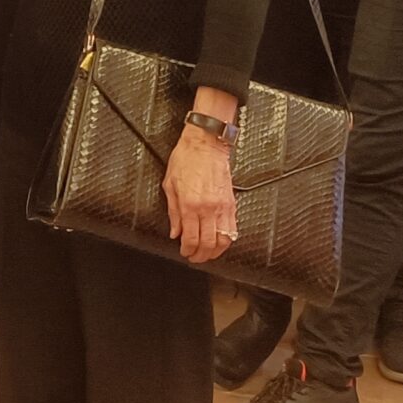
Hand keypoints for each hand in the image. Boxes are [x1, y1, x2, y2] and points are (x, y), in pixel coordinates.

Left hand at [164, 124, 238, 263]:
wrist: (206, 145)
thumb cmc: (185, 160)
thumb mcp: (169, 185)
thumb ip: (173, 212)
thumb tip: (175, 233)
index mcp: (189, 204)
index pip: (191, 238)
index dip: (187, 250)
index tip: (184, 253)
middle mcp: (207, 208)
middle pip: (208, 243)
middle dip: (201, 256)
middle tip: (194, 258)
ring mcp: (222, 207)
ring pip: (223, 240)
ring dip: (215, 252)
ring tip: (207, 255)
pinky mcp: (232, 204)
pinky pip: (232, 229)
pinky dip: (226, 241)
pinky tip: (220, 243)